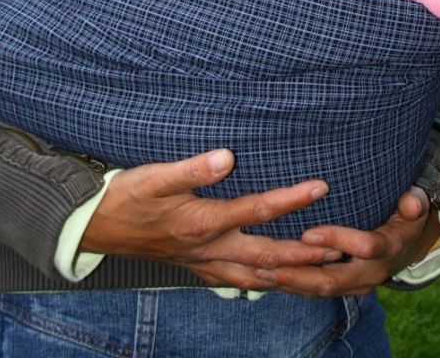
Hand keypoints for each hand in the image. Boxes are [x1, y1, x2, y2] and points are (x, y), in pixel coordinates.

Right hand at [80, 149, 343, 290]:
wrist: (97, 226)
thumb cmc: (127, 196)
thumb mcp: (155, 176)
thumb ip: (193, 168)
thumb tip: (227, 157)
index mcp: (204, 223)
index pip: (258, 210)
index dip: (292, 199)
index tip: (322, 187)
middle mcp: (211, 250)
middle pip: (269, 256)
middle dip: (307, 254)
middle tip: (342, 248)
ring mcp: (207, 264)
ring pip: (260, 278)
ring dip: (294, 275)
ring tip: (325, 271)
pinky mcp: (201, 269)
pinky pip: (243, 283)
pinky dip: (268, 284)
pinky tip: (281, 282)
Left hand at [251, 187, 438, 297]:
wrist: (408, 246)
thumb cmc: (406, 216)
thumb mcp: (415, 205)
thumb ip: (414, 202)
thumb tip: (413, 203)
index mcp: (389, 248)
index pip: (366, 247)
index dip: (339, 239)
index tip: (308, 231)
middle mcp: (371, 272)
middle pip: (335, 280)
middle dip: (301, 272)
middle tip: (271, 262)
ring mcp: (356, 283)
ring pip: (321, 289)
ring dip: (291, 282)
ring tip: (261, 272)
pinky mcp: (343, 287)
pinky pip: (315, 291)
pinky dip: (292, 286)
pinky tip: (268, 279)